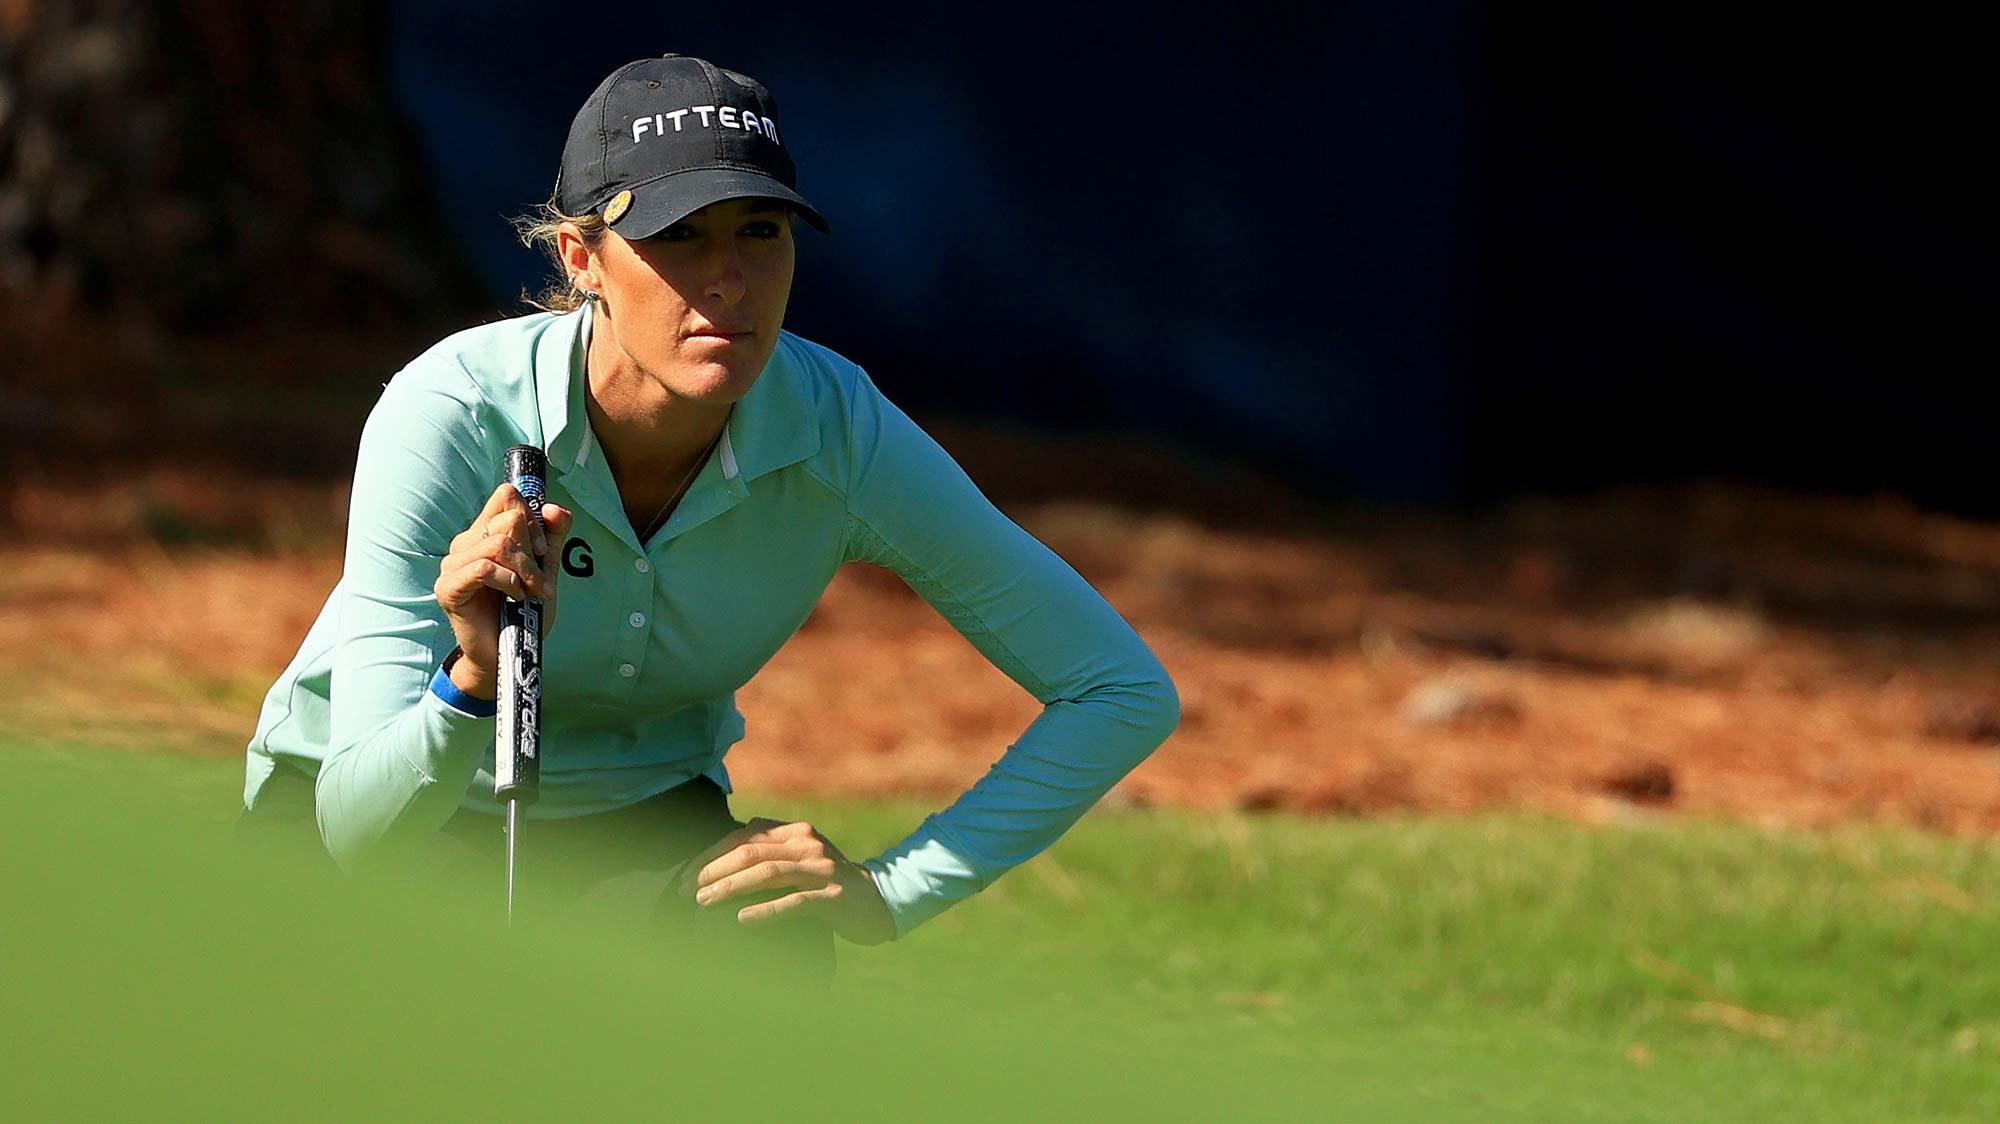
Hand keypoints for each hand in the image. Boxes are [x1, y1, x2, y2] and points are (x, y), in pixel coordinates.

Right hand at [433, 482, 574, 699]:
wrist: (509, 654)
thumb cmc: (524, 613)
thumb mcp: (547, 571)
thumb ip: (553, 537)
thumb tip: (555, 509)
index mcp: (486, 533)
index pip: (507, 496)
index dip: (532, 517)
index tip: (543, 550)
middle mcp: (466, 543)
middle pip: (510, 518)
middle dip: (535, 552)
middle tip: (540, 581)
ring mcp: (453, 565)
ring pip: (499, 543)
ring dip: (526, 571)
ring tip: (529, 593)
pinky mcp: (449, 587)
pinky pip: (484, 568)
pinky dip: (509, 582)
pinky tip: (514, 597)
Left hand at [685, 818, 896, 945]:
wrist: (878, 901)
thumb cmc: (827, 884)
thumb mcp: (800, 859)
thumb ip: (769, 853)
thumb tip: (717, 860)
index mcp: (796, 831)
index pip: (744, 835)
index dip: (711, 855)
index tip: (686, 877)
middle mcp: (808, 844)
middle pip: (751, 851)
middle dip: (713, 871)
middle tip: (687, 892)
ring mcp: (822, 869)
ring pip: (768, 873)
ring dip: (730, 887)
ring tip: (704, 902)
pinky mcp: (833, 896)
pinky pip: (794, 902)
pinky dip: (765, 910)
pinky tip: (741, 920)